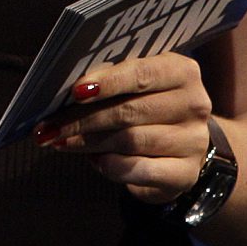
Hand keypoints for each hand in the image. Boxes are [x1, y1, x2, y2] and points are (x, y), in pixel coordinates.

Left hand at [35, 51, 215, 204]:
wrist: (178, 148)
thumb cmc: (146, 106)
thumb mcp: (135, 86)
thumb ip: (110, 81)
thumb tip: (69, 91)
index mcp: (182, 71)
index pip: (142, 73)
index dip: (107, 82)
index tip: (75, 91)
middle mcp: (194, 104)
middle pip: (130, 111)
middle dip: (84, 118)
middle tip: (52, 125)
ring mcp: (193, 141)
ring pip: (130, 140)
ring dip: (89, 142)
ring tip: (61, 141)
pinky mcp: (185, 173)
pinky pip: (139, 169)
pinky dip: (111, 166)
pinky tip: (94, 161)